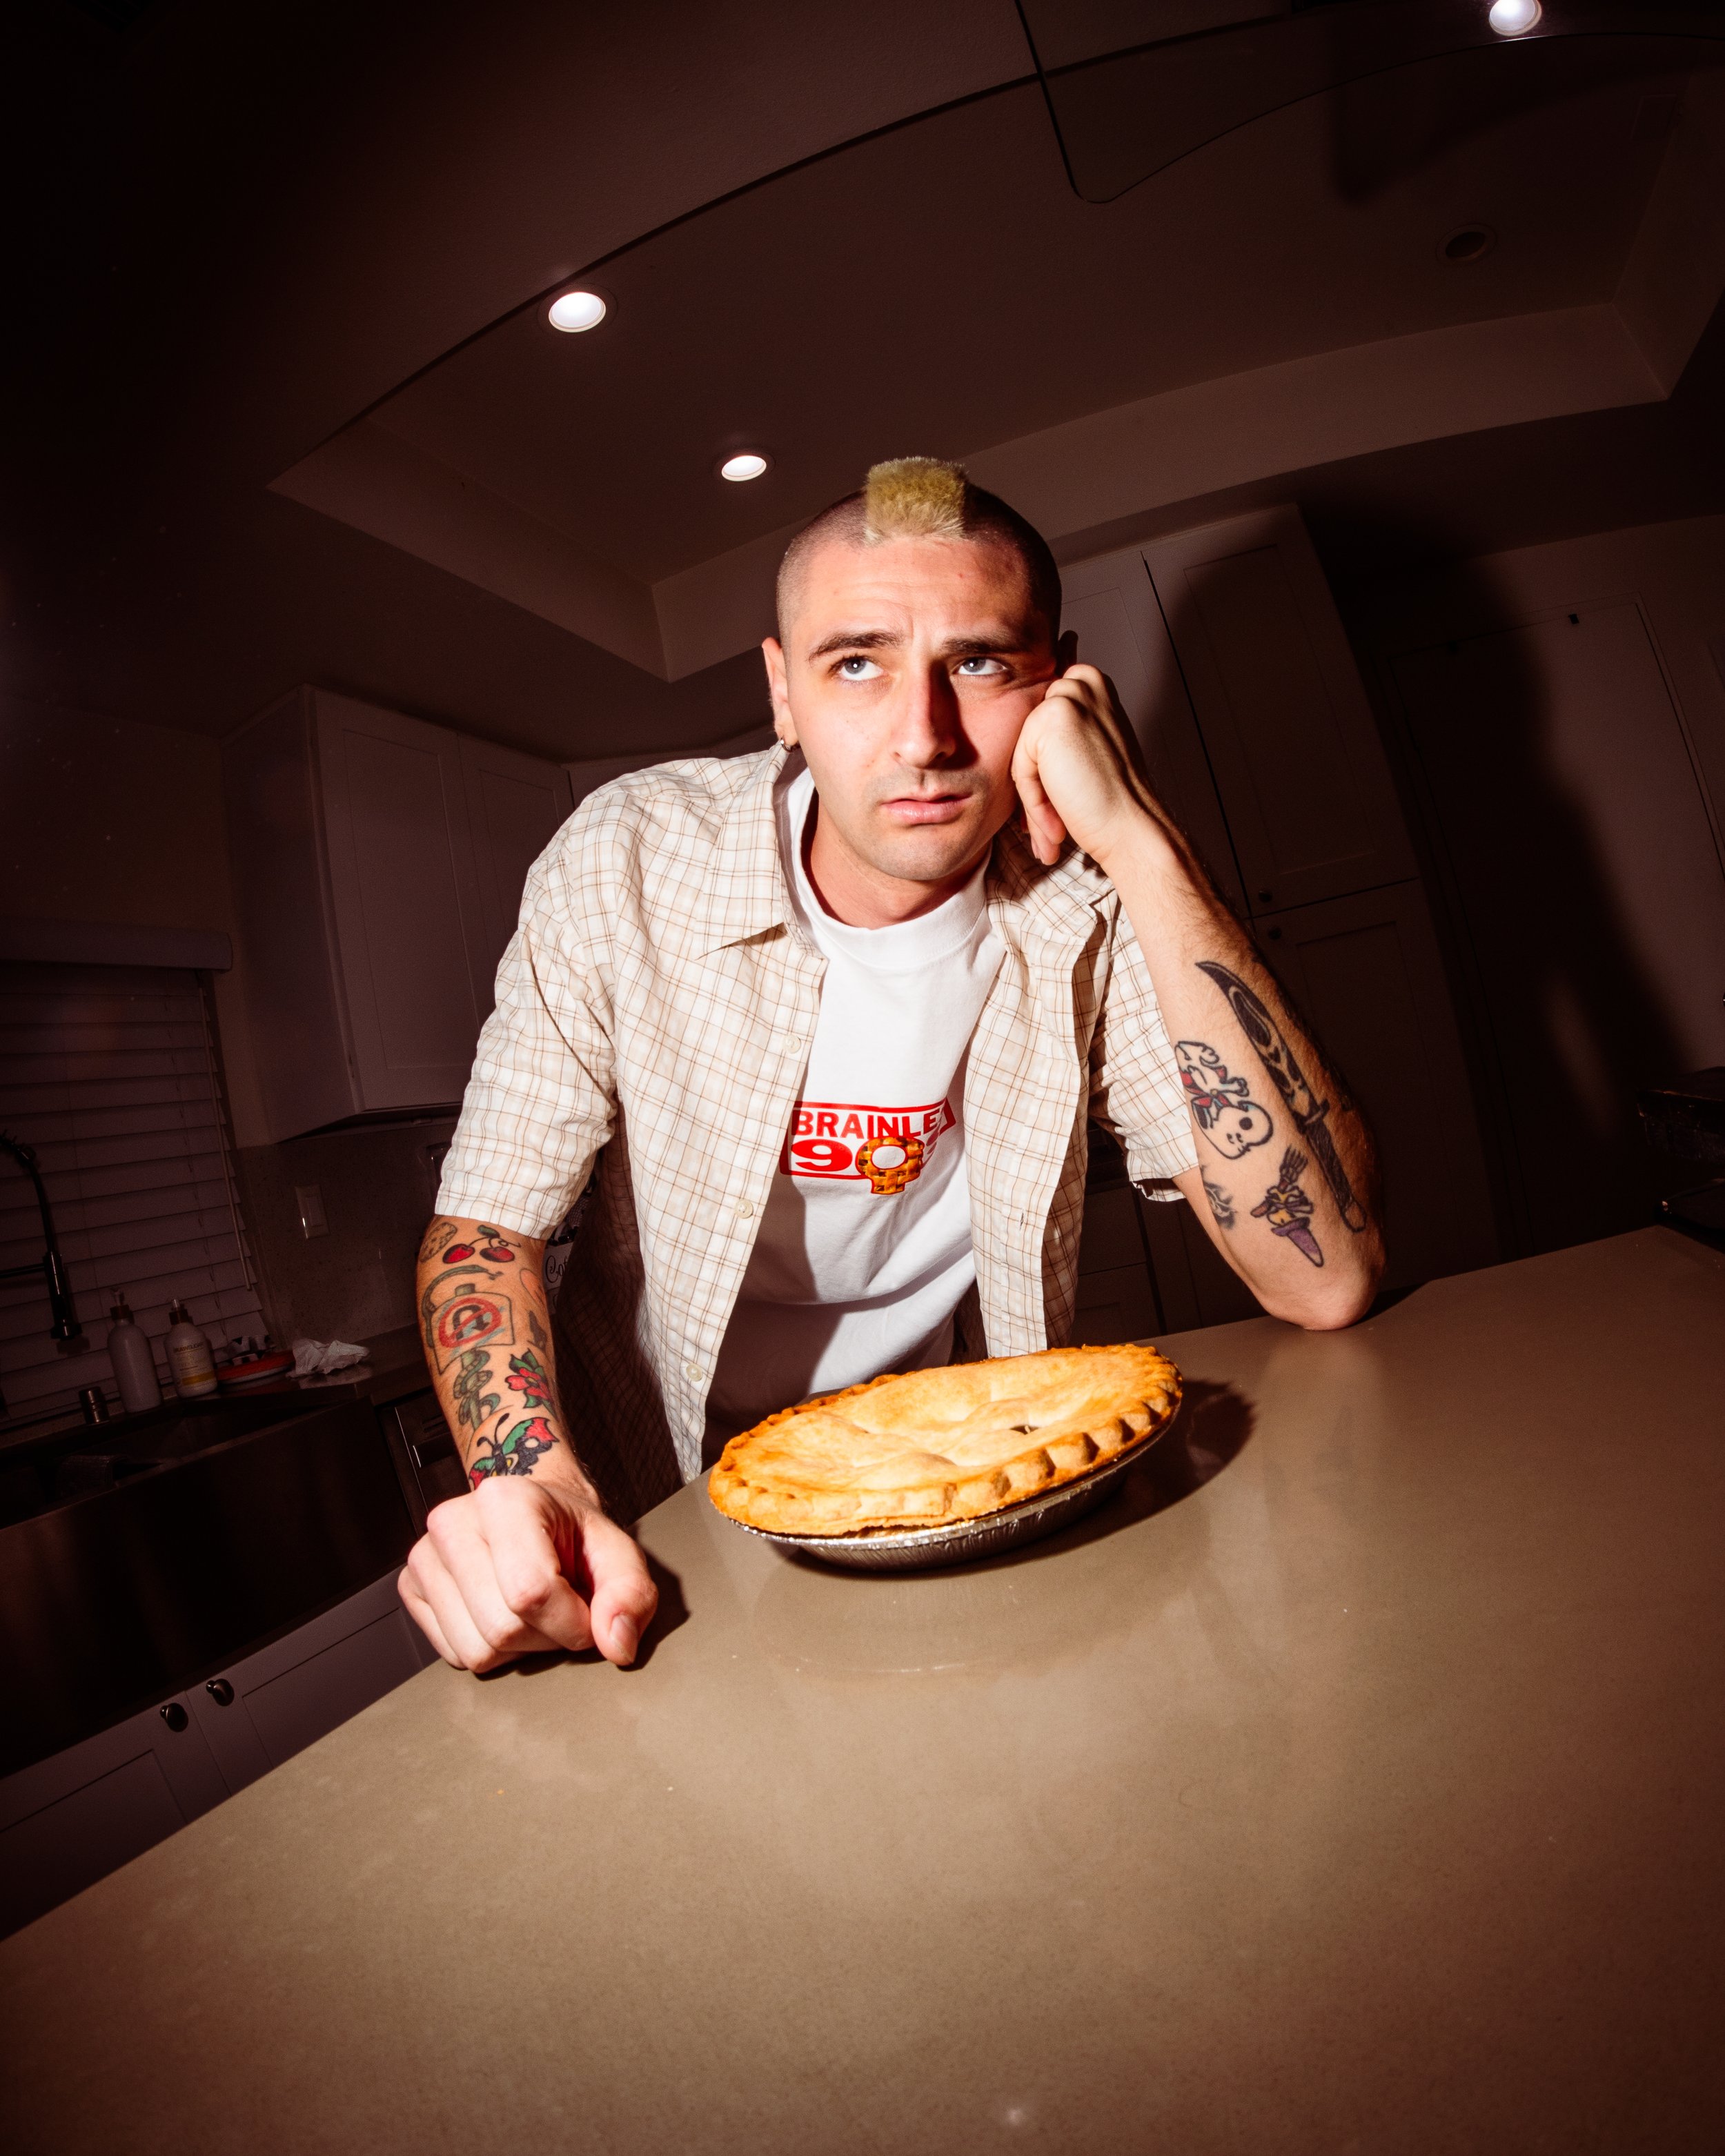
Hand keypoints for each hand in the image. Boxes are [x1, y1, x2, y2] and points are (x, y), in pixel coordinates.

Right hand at [398, 1474, 657, 1672]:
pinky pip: (453, 1655)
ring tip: (533, 1611)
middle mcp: (453, 1521)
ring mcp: (424, 1555)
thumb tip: (617, 1644)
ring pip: (476, 1650)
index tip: (588, 1614)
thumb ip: (631, 1594)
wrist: (535, 1517)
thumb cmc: (573, 1534)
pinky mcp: (411, 1588)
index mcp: (505, 1498)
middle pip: (502, 1628)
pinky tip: (503, 1613)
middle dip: (546, 1637)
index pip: (531, 1592)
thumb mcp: (618, 1553)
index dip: (570, 1623)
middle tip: (561, 1608)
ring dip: (518, 1649)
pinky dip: (489, 1649)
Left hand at [1011, 663, 1163, 869]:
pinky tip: (1057, 826)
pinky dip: (1034, 804)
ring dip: (1036, 802)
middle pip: (1029, 739)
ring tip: (1055, 831)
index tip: (1055, 805)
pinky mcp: (1052, 716)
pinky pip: (1020, 768)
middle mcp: (1083, 682)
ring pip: (1024, 756)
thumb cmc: (1112, 800)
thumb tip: (1019, 748)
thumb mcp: (1087, 750)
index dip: (1042, 771)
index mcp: (1092, 685)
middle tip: (1052, 825)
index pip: (1038, 726)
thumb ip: (1057, 735)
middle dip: (1036, 785)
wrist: (1133, 827)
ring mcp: (1069, 695)